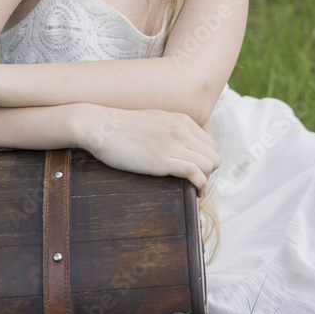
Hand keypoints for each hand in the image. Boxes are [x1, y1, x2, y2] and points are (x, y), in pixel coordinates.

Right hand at [75, 104, 219, 195]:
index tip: (198, 173)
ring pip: (209, 165)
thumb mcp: (156, 120)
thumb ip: (173, 129)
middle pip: (214, 156)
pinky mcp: (161, 160)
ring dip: (205, 180)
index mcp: (182, 120)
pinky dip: (199, 185)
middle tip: (195, 183)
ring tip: (194, 189)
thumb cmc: (124, 127)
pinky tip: (194, 192)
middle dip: (209, 173)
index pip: (211, 145)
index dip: (207, 162)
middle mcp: (181, 129)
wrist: (100, 125)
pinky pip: (195, 173)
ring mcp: (172, 144)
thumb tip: (182, 146)